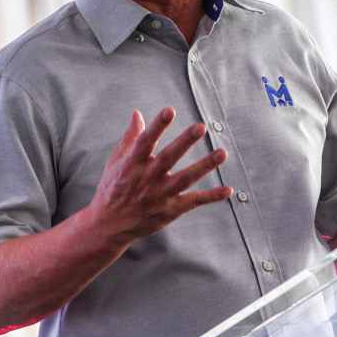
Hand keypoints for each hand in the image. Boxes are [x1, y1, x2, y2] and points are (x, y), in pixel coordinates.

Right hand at [87, 107, 231, 242]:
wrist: (109, 226)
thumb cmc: (112, 189)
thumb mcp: (115, 161)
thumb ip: (130, 137)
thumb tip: (137, 113)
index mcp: (132, 164)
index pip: (145, 141)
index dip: (157, 125)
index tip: (170, 110)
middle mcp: (146, 179)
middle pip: (168, 158)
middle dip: (184, 142)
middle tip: (200, 127)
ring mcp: (159, 196)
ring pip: (185, 179)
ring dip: (204, 166)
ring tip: (222, 153)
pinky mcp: (170, 210)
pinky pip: (194, 202)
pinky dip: (211, 196)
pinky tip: (228, 190)